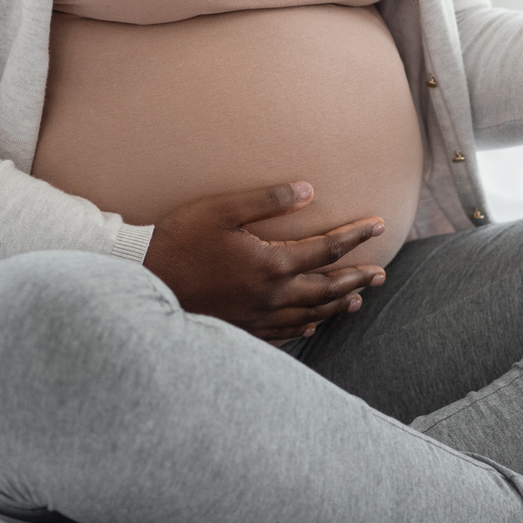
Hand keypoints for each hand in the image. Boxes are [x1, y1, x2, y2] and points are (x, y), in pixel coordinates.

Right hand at [143, 181, 386, 341]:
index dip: (357, 237)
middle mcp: (270, 295)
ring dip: (337, 306)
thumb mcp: (223, 209)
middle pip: (326, 288)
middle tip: (381, 275)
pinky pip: (282, 333)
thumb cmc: (180, 238)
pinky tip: (313, 326)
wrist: (141, 279)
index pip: (327, 249)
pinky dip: (304, 328)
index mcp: (271, 263)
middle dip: (357, 279)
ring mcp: (256, 317)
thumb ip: (269, 200)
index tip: (380, 225)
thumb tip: (309, 190)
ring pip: (309, 314)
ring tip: (358, 300)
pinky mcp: (240, 329)